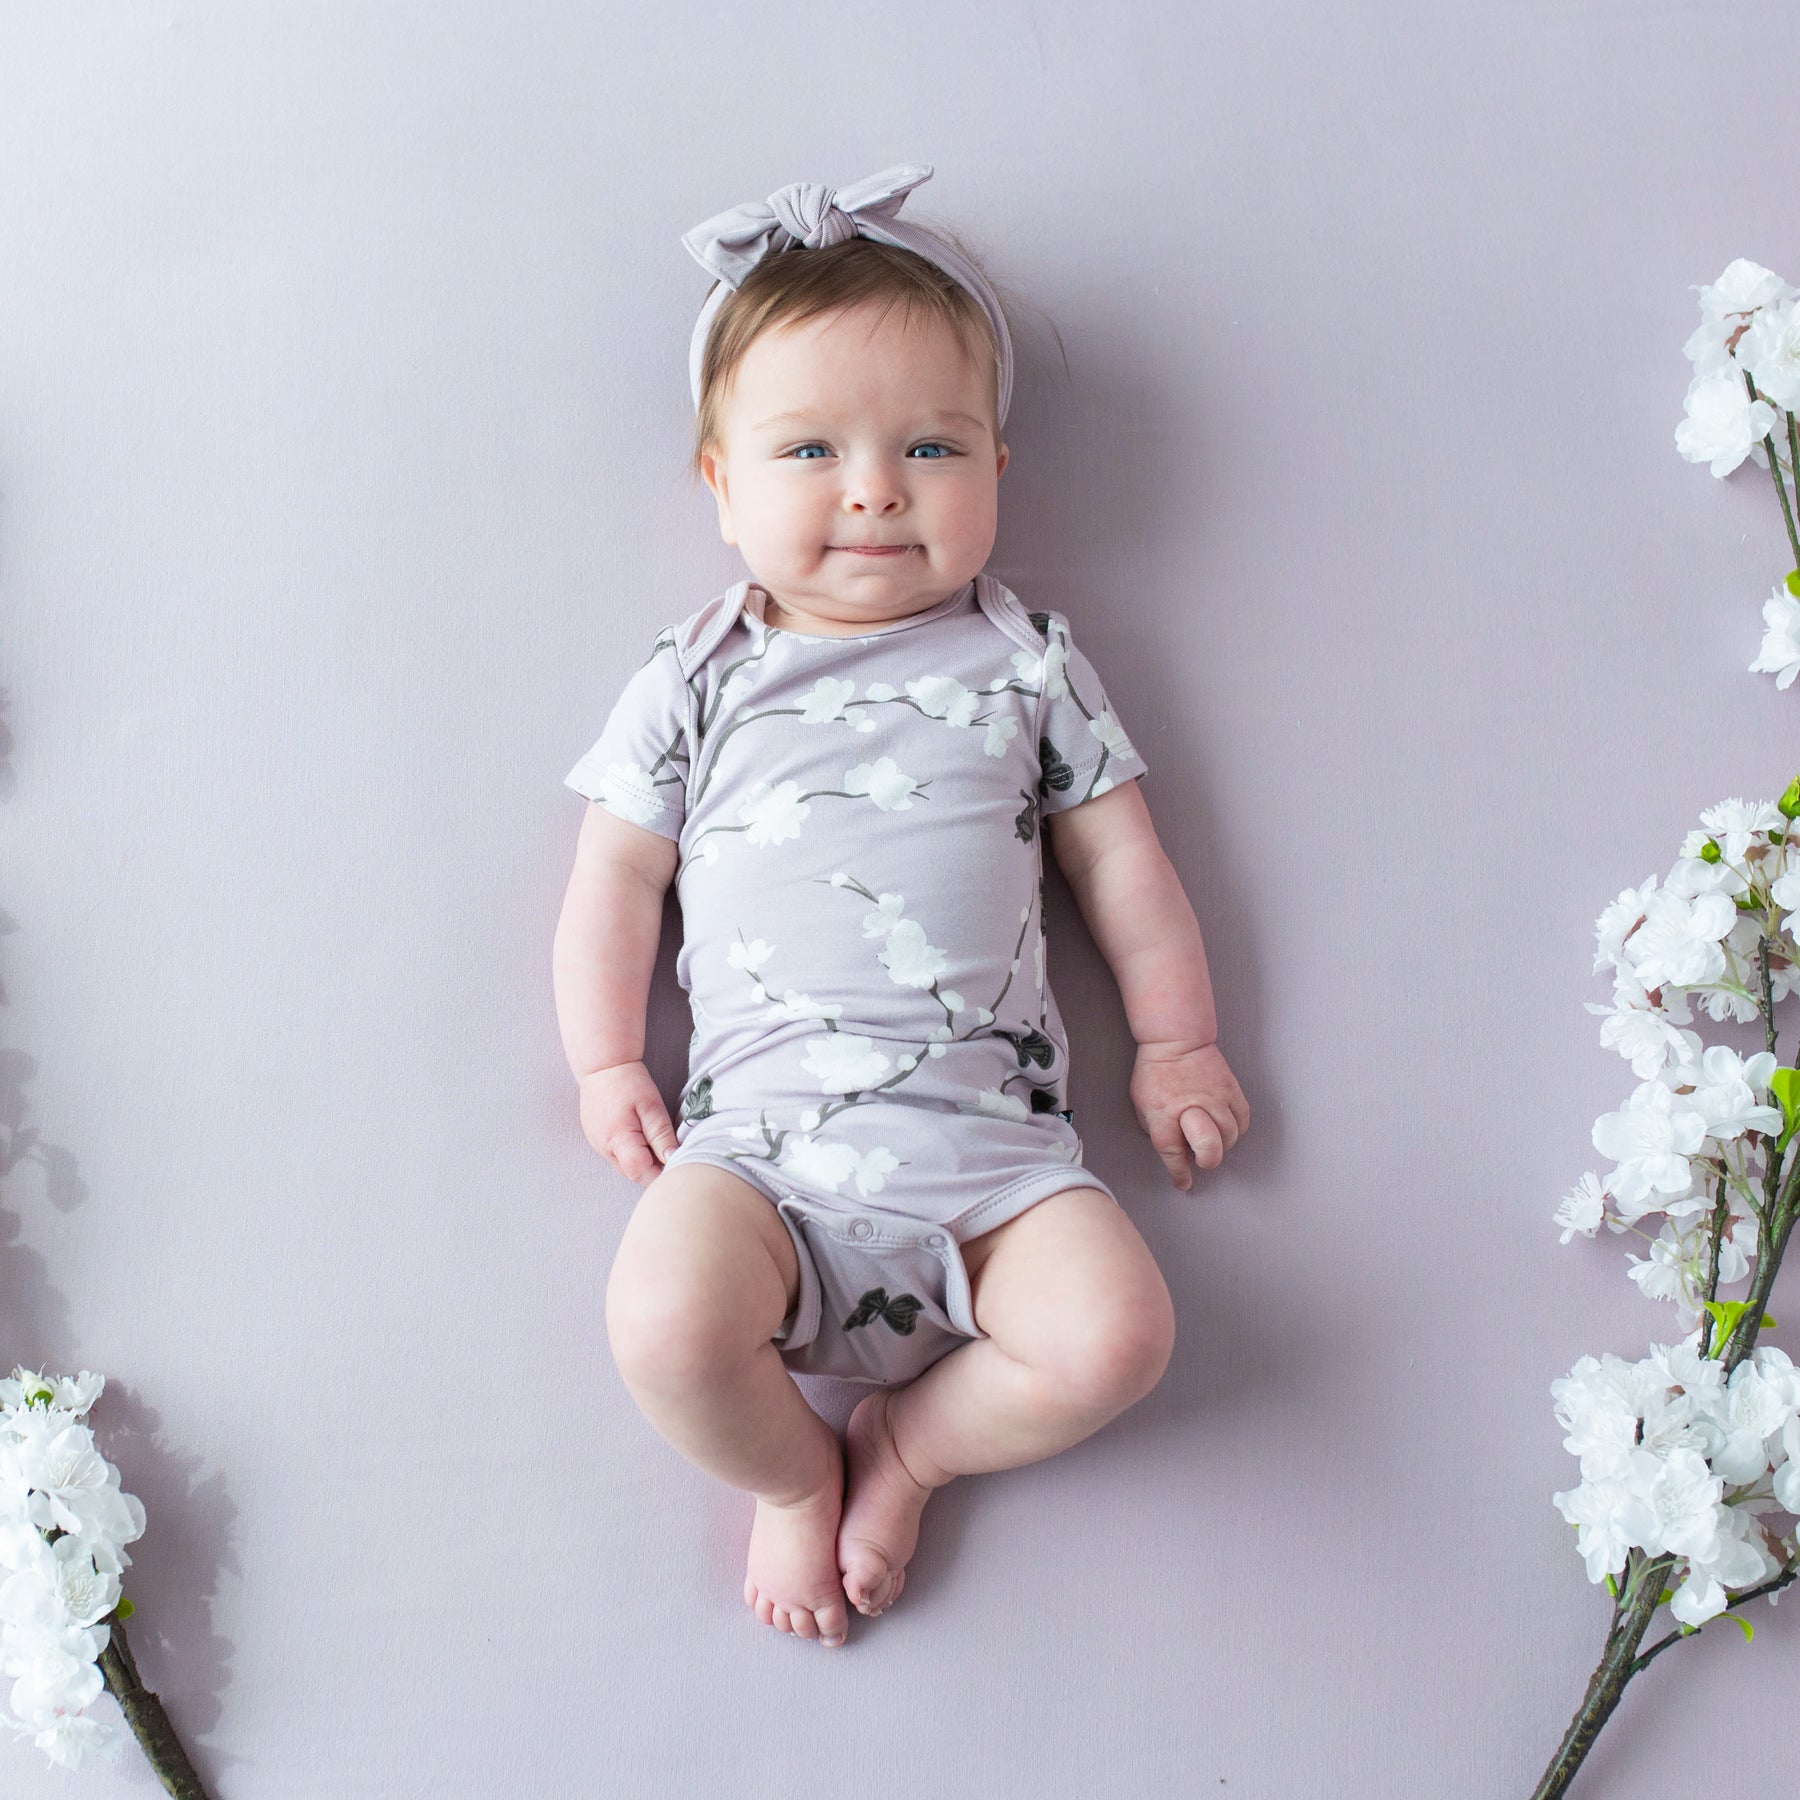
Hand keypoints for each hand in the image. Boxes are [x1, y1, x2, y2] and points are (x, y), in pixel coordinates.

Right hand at [579, 1061, 678, 1183]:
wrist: (602, 1066)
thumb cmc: (629, 1083)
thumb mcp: (652, 1107)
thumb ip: (662, 1136)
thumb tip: (673, 1160)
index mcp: (618, 1140)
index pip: (640, 1174)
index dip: (660, 1174)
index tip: (676, 1164)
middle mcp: (604, 1148)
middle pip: (633, 1174)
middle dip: (653, 1169)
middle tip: (669, 1151)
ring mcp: (597, 1145)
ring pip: (625, 1167)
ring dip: (642, 1161)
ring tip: (654, 1140)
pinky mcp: (595, 1140)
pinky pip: (616, 1156)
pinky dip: (631, 1153)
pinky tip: (640, 1136)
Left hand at [1129, 1041, 1248, 1191]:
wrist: (1175, 1040)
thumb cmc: (1155, 1072)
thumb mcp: (1141, 1104)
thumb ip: (1155, 1129)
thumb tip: (1174, 1150)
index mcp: (1163, 1113)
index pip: (1172, 1153)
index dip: (1179, 1174)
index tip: (1183, 1183)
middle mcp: (1191, 1108)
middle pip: (1210, 1147)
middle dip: (1207, 1160)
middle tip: (1202, 1158)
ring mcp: (1214, 1098)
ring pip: (1230, 1136)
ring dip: (1221, 1144)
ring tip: (1212, 1138)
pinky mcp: (1231, 1089)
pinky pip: (1242, 1119)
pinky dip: (1236, 1128)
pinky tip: (1225, 1126)